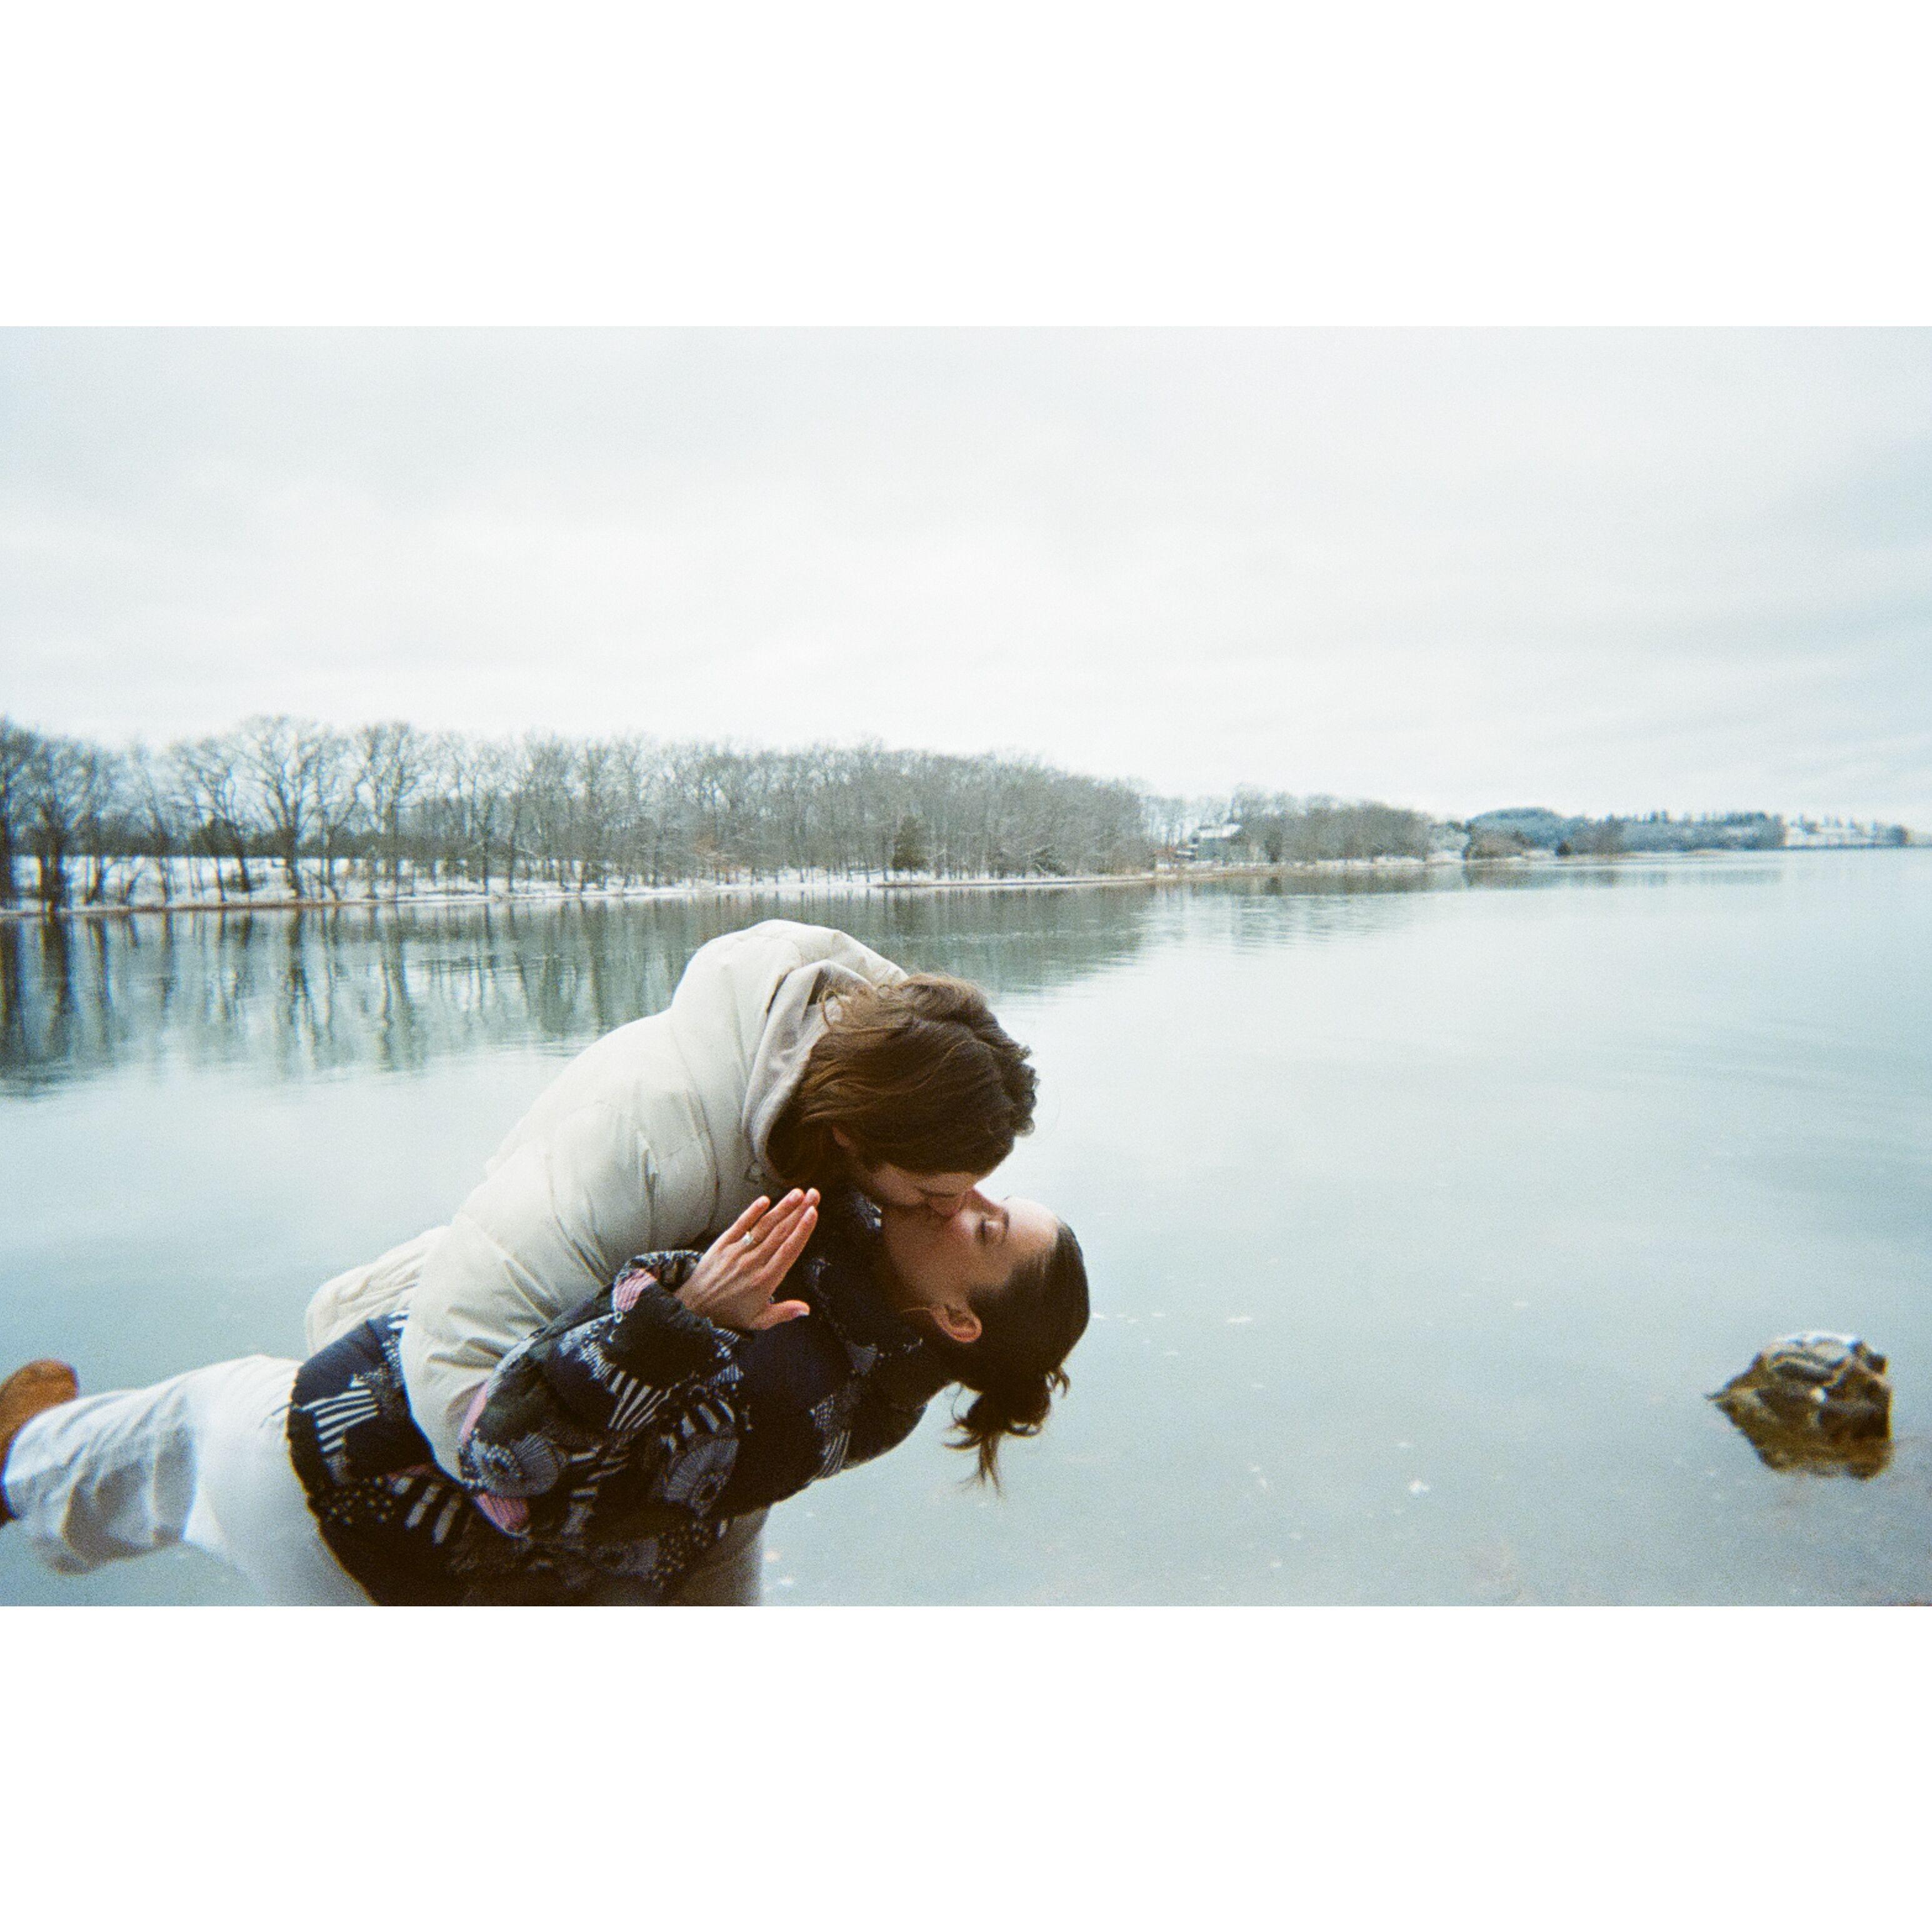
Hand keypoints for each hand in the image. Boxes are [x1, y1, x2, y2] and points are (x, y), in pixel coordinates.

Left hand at [677, 1189, 818, 1331]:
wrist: (695, 1308)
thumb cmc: (730, 1314)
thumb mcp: (759, 1320)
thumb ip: (783, 1313)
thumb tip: (806, 1310)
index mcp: (765, 1280)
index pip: (788, 1250)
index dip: (802, 1231)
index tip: (813, 1213)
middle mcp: (752, 1263)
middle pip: (780, 1233)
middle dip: (799, 1212)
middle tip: (814, 1195)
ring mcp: (737, 1251)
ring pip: (764, 1226)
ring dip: (782, 1208)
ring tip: (798, 1193)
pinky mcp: (722, 1244)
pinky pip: (739, 1225)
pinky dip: (752, 1212)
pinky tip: (765, 1200)